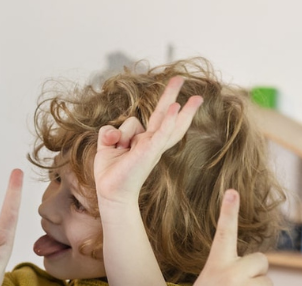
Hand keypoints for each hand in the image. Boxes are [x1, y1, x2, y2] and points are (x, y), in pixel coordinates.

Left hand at [93, 76, 203, 206]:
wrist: (111, 191)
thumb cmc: (111, 172)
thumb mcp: (106, 145)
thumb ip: (110, 132)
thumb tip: (114, 131)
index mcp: (144, 140)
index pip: (156, 118)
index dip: (165, 103)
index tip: (177, 95)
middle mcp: (151, 141)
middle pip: (164, 114)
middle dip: (172, 94)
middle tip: (181, 77)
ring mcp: (152, 145)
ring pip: (165, 122)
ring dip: (179, 107)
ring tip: (194, 95)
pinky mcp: (150, 151)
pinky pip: (161, 132)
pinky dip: (170, 120)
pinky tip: (176, 108)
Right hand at [173, 190, 272, 285]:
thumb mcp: (208, 283)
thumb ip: (229, 270)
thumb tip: (260, 266)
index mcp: (215, 265)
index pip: (224, 233)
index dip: (229, 211)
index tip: (232, 191)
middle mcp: (230, 273)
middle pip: (261, 261)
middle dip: (257, 274)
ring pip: (268, 283)